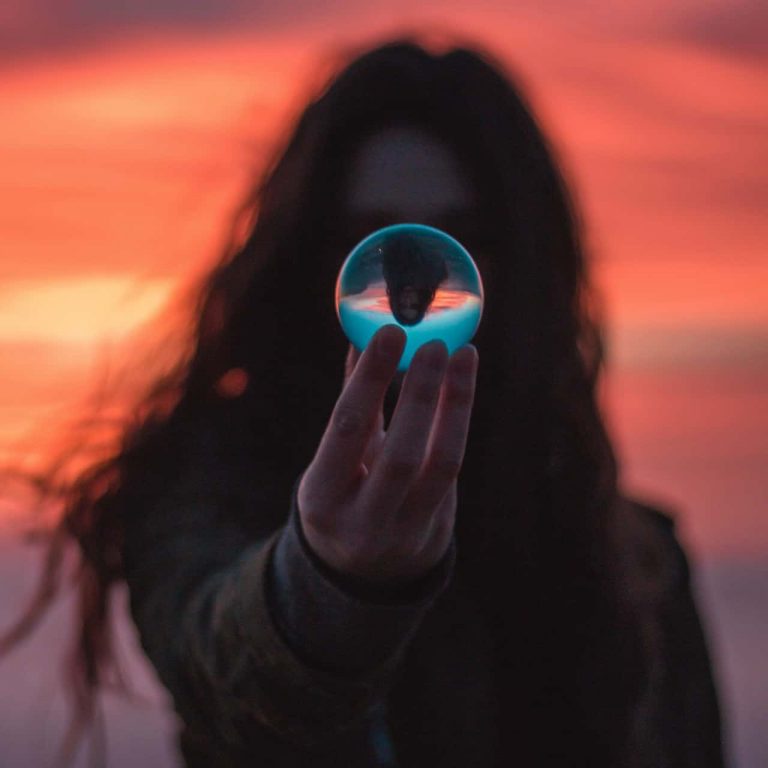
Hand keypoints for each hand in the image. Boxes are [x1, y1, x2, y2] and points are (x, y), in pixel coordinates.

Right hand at [298, 325, 477, 586]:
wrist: (365, 571)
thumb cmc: (345, 496)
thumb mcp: (335, 459)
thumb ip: (351, 404)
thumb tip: (361, 338)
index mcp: (321, 497)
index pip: (346, 431)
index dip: (369, 381)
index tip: (389, 333)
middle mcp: (361, 521)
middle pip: (399, 455)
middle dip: (420, 395)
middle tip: (434, 343)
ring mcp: (405, 531)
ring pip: (439, 463)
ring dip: (454, 404)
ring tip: (462, 354)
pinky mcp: (438, 529)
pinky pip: (453, 468)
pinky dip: (459, 421)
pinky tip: (462, 383)